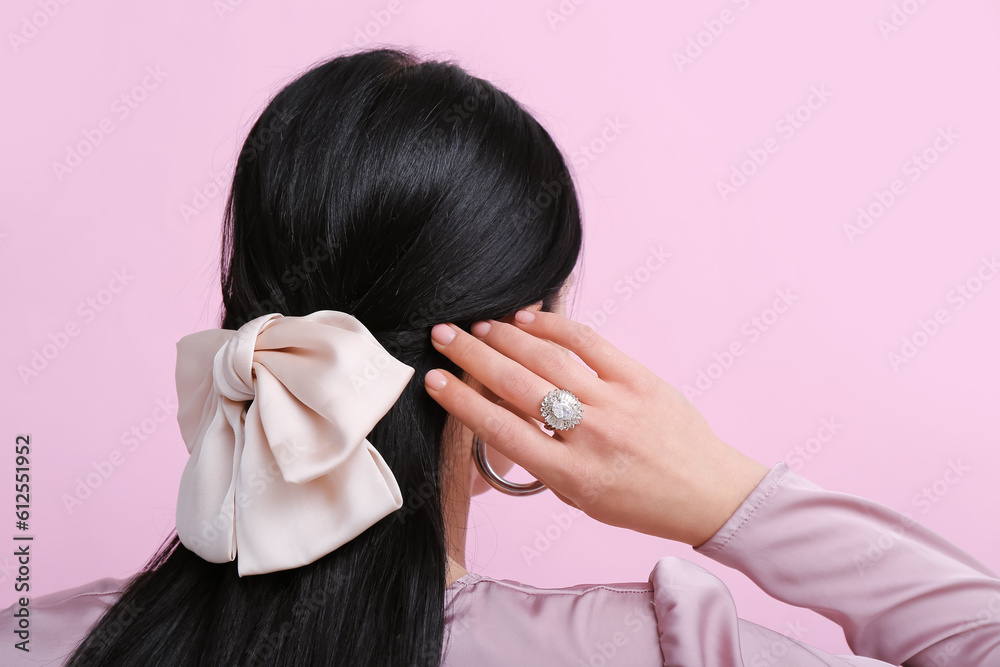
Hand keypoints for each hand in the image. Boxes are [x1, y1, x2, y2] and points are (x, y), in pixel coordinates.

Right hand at [423, 309, 769, 546]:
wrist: (706, 492)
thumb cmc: (639, 500)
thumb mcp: (580, 499)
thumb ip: (541, 461)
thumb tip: (501, 417)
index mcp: (571, 475)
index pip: (502, 430)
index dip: (462, 402)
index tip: (434, 380)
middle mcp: (590, 436)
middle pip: (518, 386)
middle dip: (472, 357)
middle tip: (442, 336)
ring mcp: (616, 403)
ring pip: (549, 359)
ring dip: (506, 338)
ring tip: (476, 327)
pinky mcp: (639, 378)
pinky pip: (590, 343)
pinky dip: (555, 325)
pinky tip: (526, 319)